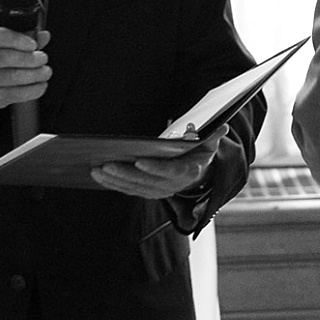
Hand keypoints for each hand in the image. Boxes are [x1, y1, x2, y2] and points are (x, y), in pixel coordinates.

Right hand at [0, 27, 50, 115]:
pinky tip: (41, 84)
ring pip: (14, 76)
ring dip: (36, 74)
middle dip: (31, 58)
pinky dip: (35, 89)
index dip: (18, 40)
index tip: (34, 45)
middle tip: (43, 58)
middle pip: (7, 58)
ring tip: (46, 72)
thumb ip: (26, 37)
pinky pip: (18, 93)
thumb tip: (44, 36)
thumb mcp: (6, 44)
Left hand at [91, 131, 222, 199]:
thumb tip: (223, 127)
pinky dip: (113, 184)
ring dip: (113, 180)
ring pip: (133, 188)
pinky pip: (128, 190)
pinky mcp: (146, 192)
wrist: (196, 176)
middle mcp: (171, 185)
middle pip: (145, 181)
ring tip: (96, 170)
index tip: (140, 161)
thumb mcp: (209, 145)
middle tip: (106, 164)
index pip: (169, 171)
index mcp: (187, 172)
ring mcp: (158, 191)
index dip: (155, 168)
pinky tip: (99, 176)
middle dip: (124, 173)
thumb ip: (213, 137)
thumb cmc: (199, 155)